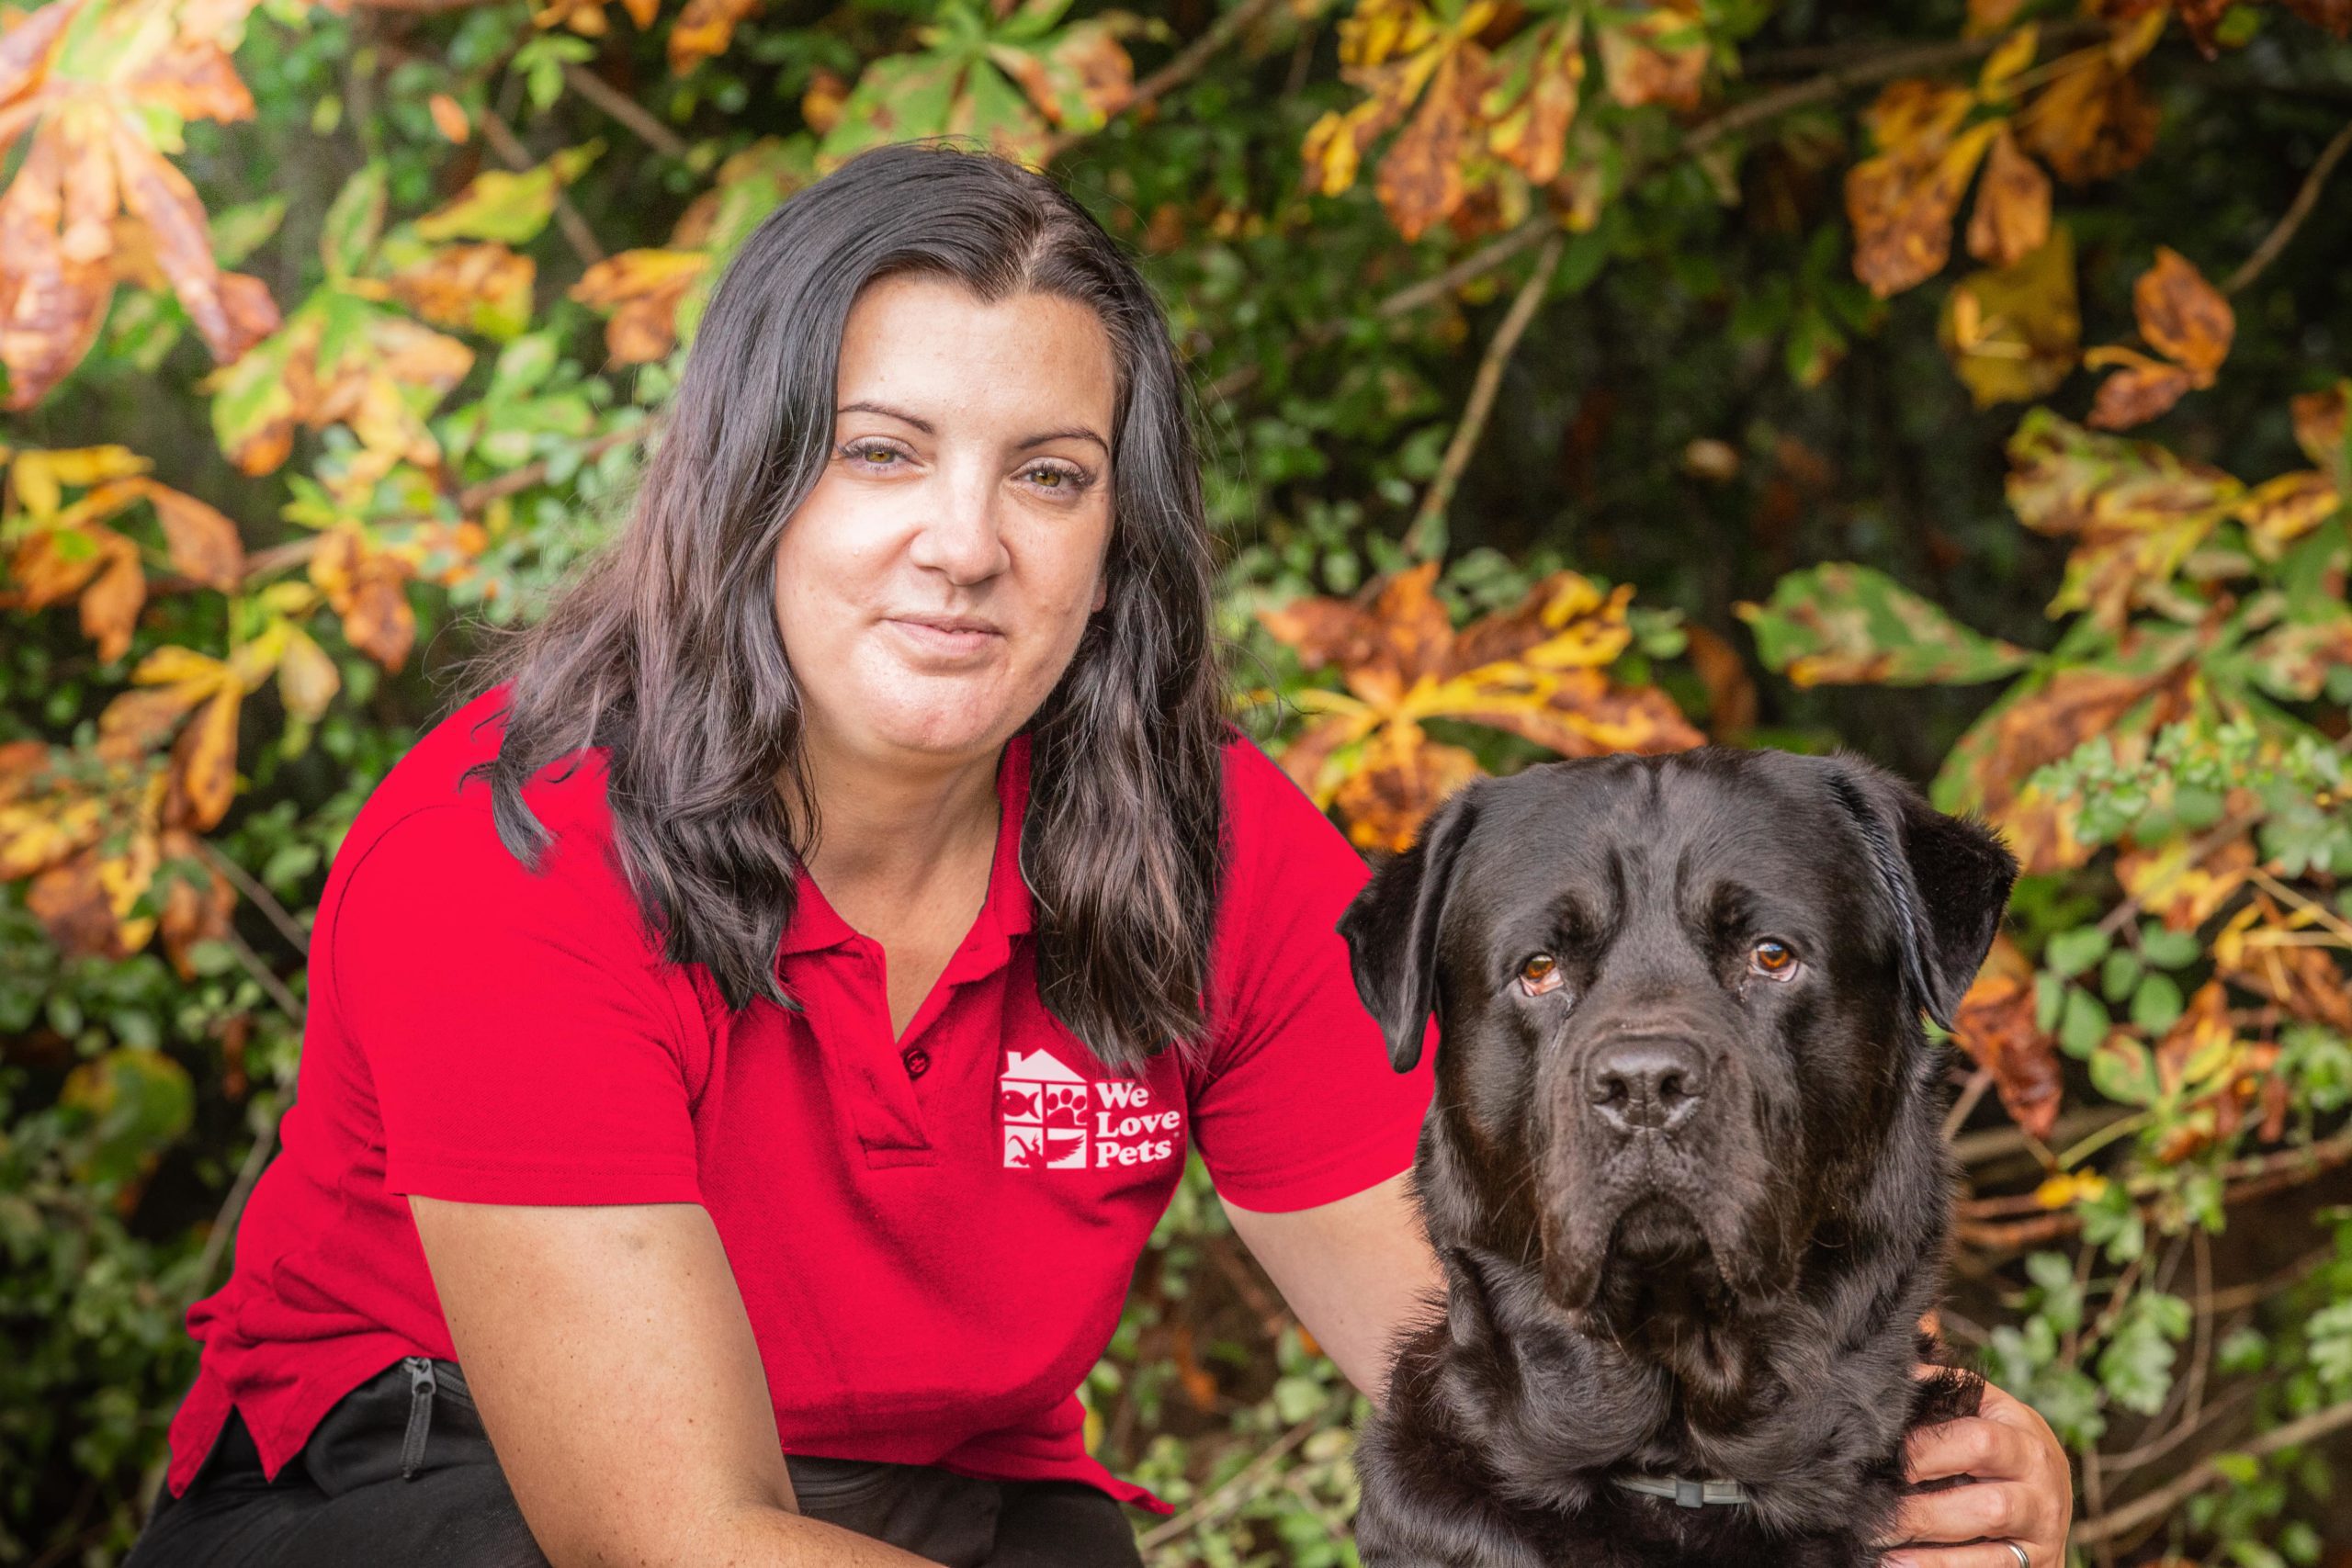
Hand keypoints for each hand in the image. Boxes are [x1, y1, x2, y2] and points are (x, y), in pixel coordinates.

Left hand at [1876, 1369, 2073, 1567]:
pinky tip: (1899, 1563)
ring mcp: (2043, 1527)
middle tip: (1870, 1505)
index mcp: (2022, 1433)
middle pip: (1988, 1499)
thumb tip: (1889, 1372)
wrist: (2049, 1499)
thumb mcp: (1981, 1413)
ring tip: (1878, 1540)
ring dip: (1930, 1542)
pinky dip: (1944, 1567)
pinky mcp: (2038, 1563)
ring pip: (1991, 1538)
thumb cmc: (1998, 1446)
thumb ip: (1942, 1396)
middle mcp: (2040, 1479)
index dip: (1924, 1449)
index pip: (1977, 1439)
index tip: (1875, 1457)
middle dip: (1924, 1505)